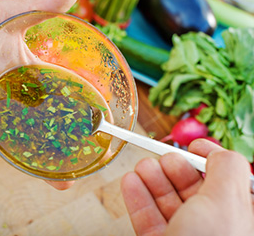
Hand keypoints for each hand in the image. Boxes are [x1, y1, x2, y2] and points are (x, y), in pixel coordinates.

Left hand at [0, 0, 78, 189]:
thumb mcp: (1, 15)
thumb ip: (35, 5)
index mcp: (30, 83)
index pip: (61, 102)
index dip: (79, 118)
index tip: (97, 130)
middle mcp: (17, 107)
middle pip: (43, 136)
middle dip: (56, 159)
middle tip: (68, 177)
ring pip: (16, 150)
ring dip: (25, 161)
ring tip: (29, 163)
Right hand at [121, 139, 253, 234]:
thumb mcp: (227, 202)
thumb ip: (227, 168)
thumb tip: (217, 151)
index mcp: (241, 217)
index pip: (228, 181)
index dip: (210, 159)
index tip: (192, 144)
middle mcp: (214, 228)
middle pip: (194, 189)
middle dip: (175, 168)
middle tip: (160, 157)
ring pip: (168, 202)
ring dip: (152, 180)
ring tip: (141, 167)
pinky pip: (148, 219)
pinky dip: (138, 199)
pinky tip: (131, 183)